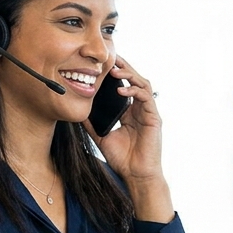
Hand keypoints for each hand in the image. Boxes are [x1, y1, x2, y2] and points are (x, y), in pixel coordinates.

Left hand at [86, 55, 162, 184]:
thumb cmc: (122, 159)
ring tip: (115, 70)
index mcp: (129, 112)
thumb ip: (92, 124)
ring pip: (142, 84)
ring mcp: (148, 112)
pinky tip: (122, 89)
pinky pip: (146, 97)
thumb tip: (78, 112)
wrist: (135, 175)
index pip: (124, 85)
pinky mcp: (154, 118)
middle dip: (123, 67)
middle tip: (109, 57)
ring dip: (129, 74)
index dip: (115, 73)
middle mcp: (140, 109)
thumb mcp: (101, 137)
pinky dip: (134, 90)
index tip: (101, 64)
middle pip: (134, 80)